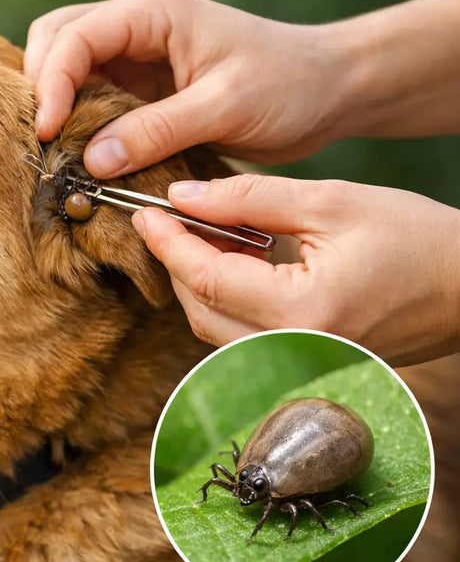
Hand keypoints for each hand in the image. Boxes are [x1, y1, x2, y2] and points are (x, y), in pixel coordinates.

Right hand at [25, 0, 349, 177]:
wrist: (329, 92)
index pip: (74, 37)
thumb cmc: (288, 86)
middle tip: (45, 140)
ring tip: (59, 150)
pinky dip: (78, 125)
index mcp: (152, 15)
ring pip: (67, 70)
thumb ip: (155, 131)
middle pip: (55, 41)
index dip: (50, 83)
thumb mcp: (223, 108)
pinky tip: (82, 156)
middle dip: (40, 88)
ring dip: (56, 107)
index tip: (48, 132)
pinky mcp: (141, 90)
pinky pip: (91, 100)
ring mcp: (135, 58)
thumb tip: (90, 161)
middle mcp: (136, 29)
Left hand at [130, 174, 459, 366]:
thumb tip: (183, 196)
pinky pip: (240, 337)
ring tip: (202, 233)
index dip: (167, 243)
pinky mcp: (303, 364)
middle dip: (175, 263)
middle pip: (200, 310)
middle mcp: (292, 350)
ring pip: (214, 330)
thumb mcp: (331, 202)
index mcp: (300, 311)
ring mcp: (298, 365)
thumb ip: (250, 199)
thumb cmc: (417, 238)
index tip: (143, 213)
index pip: (206, 279)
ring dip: (197, 283)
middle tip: (168, 218)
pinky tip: (232, 262)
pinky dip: (225, 300)